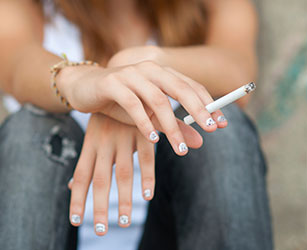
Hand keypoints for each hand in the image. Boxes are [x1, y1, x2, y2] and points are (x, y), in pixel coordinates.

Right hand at [59, 46, 226, 154]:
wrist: (84, 87)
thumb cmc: (119, 101)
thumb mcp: (149, 115)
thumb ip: (173, 125)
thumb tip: (199, 142)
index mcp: (161, 73)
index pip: (191, 86)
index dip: (209, 104)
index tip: (222, 125)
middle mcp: (149, 70)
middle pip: (180, 89)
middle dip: (198, 110)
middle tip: (211, 130)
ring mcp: (130, 75)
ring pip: (157, 99)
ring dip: (170, 125)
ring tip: (180, 149)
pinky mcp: (112, 83)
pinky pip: (132, 104)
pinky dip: (144, 122)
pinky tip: (152, 139)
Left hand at [67, 113, 201, 235]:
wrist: (122, 83)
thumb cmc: (104, 118)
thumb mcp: (91, 136)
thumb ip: (85, 163)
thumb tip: (69, 185)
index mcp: (90, 144)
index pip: (80, 176)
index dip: (77, 198)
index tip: (75, 220)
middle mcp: (104, 144)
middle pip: (100, 181)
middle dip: (99, 206)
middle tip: (100, 230)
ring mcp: (123, 139)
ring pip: (123, 174)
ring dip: (124, 200)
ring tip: (125, 222)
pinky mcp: (141, 133)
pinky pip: (145, 159)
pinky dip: (147, 178)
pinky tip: (147, 195)